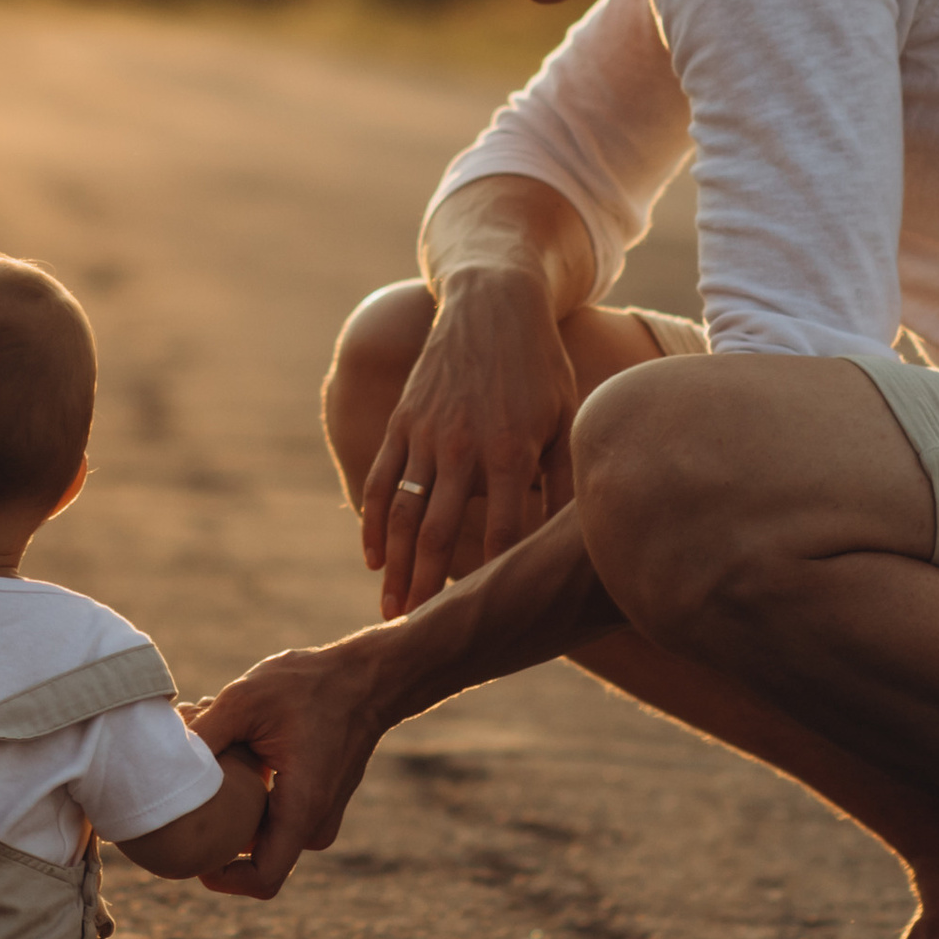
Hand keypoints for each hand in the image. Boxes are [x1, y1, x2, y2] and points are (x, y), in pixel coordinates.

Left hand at [186, 639, 393, 897]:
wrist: (365, 678)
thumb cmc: (309, 686)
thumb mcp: (245, 700)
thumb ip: (204, 733)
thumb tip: (159, 757)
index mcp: (302, 810)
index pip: (263, 879)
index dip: (222, 878)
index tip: (192, 852)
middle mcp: (314, 824)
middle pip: (252, 853)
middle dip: (217, 823)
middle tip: (193, 777)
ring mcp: (318, 816)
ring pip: (260, 830)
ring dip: (231, 801)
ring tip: (214, 748)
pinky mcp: (316, 802)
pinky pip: (274, 814)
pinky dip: (249, 791)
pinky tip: (235, 746)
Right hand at [364, 267, 575, 618]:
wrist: (492, 303)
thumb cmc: (541, 366)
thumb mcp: (566, 416)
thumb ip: (563, 477)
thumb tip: (562, 538)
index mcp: (513, 450)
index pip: (503, 533)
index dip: (495, 580)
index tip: (490, 621)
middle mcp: (464, 447)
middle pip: (440, 534)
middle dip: (429, 590)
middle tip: (420, 635)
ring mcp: (426, 434)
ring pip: (403, 515)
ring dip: (395, 568)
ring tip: (391, 612)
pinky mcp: (403, 422)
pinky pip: (380, 480)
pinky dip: (372, 523)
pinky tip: (372, 558)